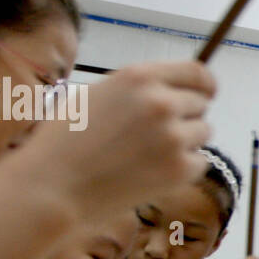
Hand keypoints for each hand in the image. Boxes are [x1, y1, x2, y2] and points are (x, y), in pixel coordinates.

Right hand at [39, 61, 214, 219]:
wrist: (51, 186)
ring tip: (147, 155)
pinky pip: (200, 163)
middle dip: (185, 118)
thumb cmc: (63, 141)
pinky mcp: (180, 169)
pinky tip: (151, 173)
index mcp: (140, 77)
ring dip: (185, 143)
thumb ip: (137, 90)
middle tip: (154, 137)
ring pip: (203, 133)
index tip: (206, 94)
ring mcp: (173, 136)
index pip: (196, 72)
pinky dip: (183, 169)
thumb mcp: (97, 94)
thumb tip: (174, 91)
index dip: (204, 85)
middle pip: (201, 104)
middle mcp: (161, 102)